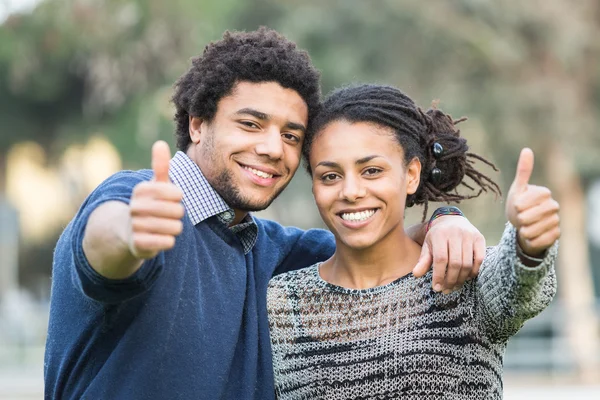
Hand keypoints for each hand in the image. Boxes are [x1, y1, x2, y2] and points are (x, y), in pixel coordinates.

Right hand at [128, 141, 184, 258]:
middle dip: (178, 214)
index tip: (171, 198)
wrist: (129, 232)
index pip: (176, 193)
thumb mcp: (155, 185)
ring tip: (165, 226)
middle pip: (178, 211)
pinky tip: (162, 238)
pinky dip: (169, 241)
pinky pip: (167, 242)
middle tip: (169, 215)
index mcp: (141, 190)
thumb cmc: (150, 204)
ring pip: (175, 228)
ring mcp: (135, 226)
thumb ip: (160, 166)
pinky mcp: (138, 244)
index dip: (178, 197)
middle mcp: (135, 207)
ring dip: (175, 228)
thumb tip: (160, 143)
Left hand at [413, 215, 484, 292]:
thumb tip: (416, 274)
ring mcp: (469, 236)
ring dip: (461, 279)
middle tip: (446, 290)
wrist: (452, 220)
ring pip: (467, 263)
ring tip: (454, 286)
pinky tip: (466, 278)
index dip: (439, 275)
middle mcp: (456, 234)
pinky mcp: (480, 239)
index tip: (437, 288)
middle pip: (455, 263)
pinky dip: (473, 272)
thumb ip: (423, 260)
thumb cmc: (438, 236)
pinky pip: (479, 260)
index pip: (440, 259)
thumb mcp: (428, 245)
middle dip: (450, 280)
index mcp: (440, 235)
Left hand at [506, 148, 559, 256]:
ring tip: (525, 226)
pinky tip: (531, 235)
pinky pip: (538, 241)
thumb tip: (527, 149)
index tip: (518, 205)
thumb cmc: (519, 204)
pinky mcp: (556, 235)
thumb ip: (523, 171)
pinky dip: (530, 240)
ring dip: (523, 230)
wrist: (524, 225)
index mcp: (544, 193)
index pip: (523, 203)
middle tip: (521, 217)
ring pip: (531, 230)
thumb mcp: (517, 189)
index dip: (517, 206)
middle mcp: (554, 206)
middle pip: (527, 217)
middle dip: (519, 219)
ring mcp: (556, 221)